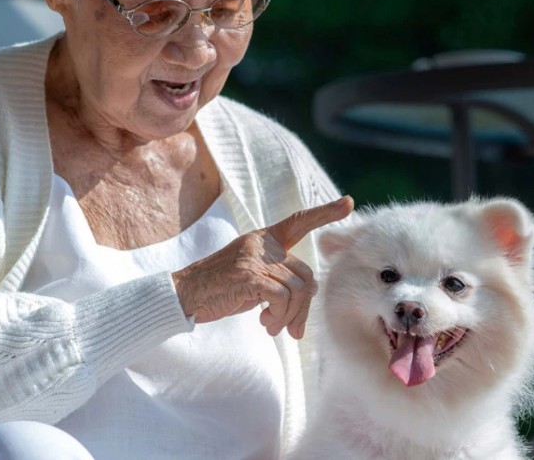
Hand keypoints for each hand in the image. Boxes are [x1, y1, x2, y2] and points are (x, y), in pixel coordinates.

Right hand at [172, 196, 353, 337]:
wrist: (184, 294)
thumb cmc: (220, 288)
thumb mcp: (253, 275)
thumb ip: (279, 276)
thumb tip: (309, 294)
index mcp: (264, 238)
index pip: (298, 221)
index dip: (325, 212)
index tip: (349, 203)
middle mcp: (262, 243)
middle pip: (306, 275)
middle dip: (304, 308)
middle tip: (293, 330)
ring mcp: (254, 257)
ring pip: (297, 290)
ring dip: (289, 316)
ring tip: (272, 327)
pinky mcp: (248, 275)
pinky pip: (282, 298)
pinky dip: (278, 316)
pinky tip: (264, 323)